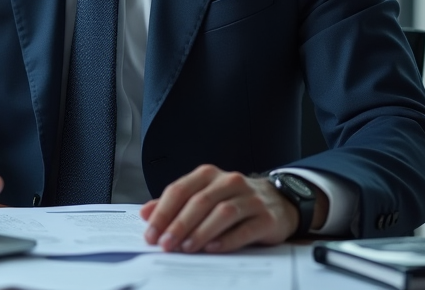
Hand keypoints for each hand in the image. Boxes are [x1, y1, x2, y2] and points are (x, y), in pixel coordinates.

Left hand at [139, 165, 325, 252]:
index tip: (151, 233)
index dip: (162, 212)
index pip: (179, 190)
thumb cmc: (233, 200)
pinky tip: (213, 248)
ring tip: (186, 248)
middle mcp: (228, 182)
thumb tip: (145, 214)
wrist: (278, 201)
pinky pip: (245, 228)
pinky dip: (227, 239)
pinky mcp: (266, 217)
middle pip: (199, 201)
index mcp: (207, 175)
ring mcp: (249, 198)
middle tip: (165, 244)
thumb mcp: (203, 196)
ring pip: (222, 212)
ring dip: (201, 231)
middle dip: (178, 224)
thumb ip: (175, 204)